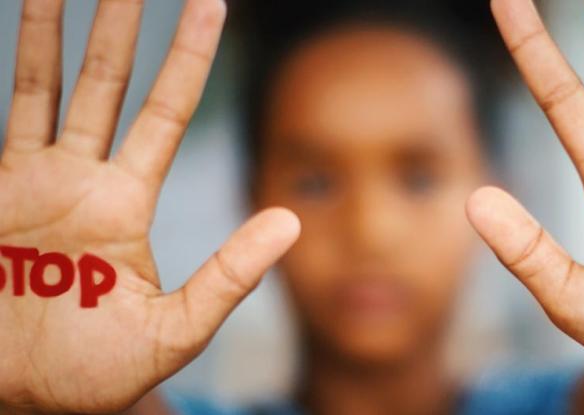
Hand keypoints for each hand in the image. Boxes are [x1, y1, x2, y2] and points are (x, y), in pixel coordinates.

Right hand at [0, 1, 298, 412]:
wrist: (14, 398)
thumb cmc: (93, 374)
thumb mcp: (174, 331)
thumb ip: (230, 277)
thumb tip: (292, 221)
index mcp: (126, 203)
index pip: (166, 112)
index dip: (187, 57)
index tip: (210, 4)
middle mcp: (81, 180)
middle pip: (107, 84)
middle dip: (121, 28)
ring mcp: (29, 180)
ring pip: (44, 86)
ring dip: (51, 31)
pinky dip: (2, 79)